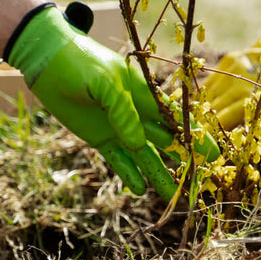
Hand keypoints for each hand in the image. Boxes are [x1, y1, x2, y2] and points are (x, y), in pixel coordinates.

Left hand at [6, 3, 215, 198]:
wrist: (48, 61)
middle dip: (185, 159)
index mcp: (145, 95)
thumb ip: (121, 111)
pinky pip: (119, 161)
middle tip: (201, 181)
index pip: (177, 118)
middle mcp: (138, 114)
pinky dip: (130, 175)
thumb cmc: (79, 62)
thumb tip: (138, 144)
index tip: (212, 155)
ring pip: (146, 156)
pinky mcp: (101, 138)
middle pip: (168, 141)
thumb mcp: (102, 82)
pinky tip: (139, 190)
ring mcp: (120, 128)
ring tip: (174, 198)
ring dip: (159, 175)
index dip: (195, 136)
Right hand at [202, 0, 260, 132]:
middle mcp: (239, 79)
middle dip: (206, 125)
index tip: (208, 148)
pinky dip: (205, 96)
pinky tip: (203, 108)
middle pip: (212, 108)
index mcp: (254, 95)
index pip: (224, 119)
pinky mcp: (229, 58)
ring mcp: (232, 66)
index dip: (214, 134)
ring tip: (198, 127)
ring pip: (207, 94)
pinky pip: (210, 81)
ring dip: (203, 111)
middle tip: (200, 142)